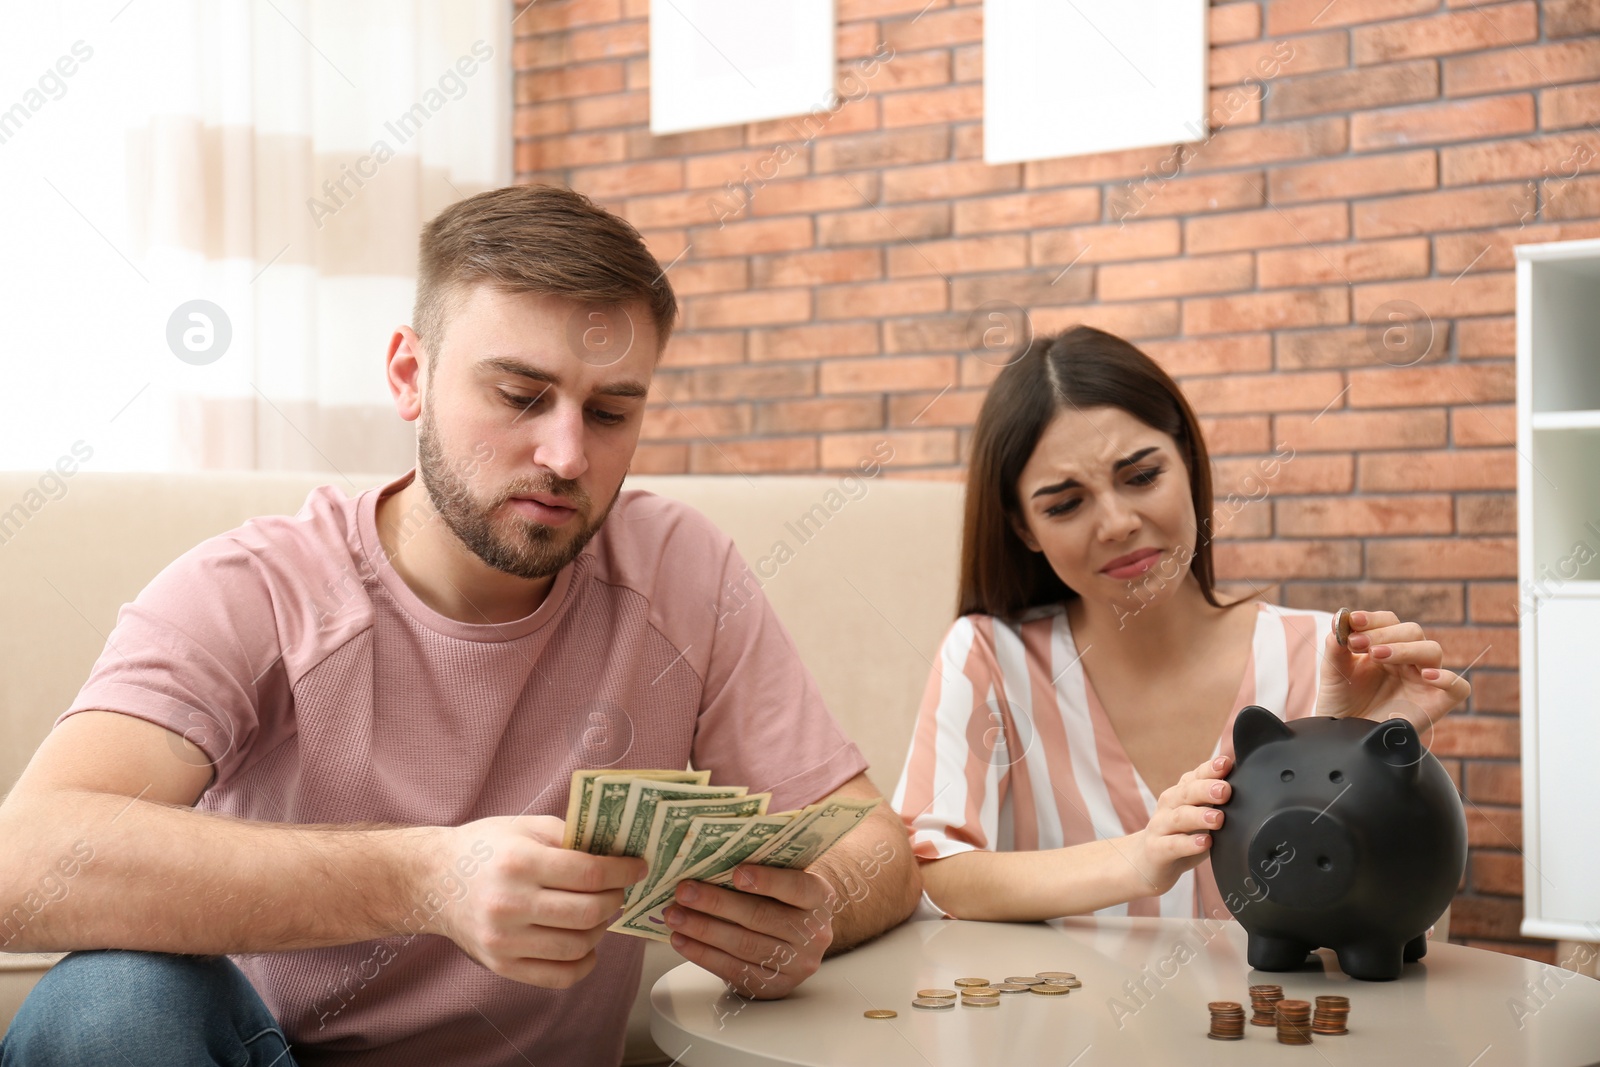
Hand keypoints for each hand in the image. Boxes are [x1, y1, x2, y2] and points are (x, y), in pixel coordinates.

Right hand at [425, 815, 645, 987]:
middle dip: (615, 899)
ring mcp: (504, 941)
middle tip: (618, 889)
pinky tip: (588, 946)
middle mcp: (510, 904)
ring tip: (599, 912)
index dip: (622, 871)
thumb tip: (617, 851)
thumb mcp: (526, 827)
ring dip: (601, 929)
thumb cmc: (485, 848)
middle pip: (588, 912)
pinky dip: (584, 963)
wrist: (434, 880)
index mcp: (519, 862)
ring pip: (578, 946)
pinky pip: (559, 976)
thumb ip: (571, 836)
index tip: (638, 867)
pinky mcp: (502, 966)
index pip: (589, 873)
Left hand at [663, 865, 833, 998]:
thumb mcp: (785, 876)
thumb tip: (713, 857)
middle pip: (761, 917)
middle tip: (685, 891)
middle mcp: (814, 933)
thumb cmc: (782, 896)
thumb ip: (764, 866)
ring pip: (744, 946)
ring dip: (703, 930)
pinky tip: (682, 940)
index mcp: (820, 897)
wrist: (799, 934)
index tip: (737, 874)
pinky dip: (703, 955)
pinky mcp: (773, 986)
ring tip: (675, 915)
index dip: (768, 881)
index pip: (797, 887)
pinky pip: (734, 970)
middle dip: (717, 904)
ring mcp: (796, 964)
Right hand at [1131, 755, 1232, 895]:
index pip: (1195, 776)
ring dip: (1199, 816)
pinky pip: (1172, 845)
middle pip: (1186, 793)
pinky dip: (1188, 843)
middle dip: (1206, 789)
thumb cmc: (1181, 836)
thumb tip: (1250, 787)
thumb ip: (1217, 802)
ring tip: (1218, 818)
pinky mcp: (1156, 850)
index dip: (1210, 769)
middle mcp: (1169, 806)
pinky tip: (1204, 843)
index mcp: (1181, 793)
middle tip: (1225, 790)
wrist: (1147, 862)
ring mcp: (1160, 827)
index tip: (1227, 763)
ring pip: (1179, 818)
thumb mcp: (1199, 815)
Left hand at [1316, 610, 1470, 730]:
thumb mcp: (1333, 672)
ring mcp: (1423, 681)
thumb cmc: (1341, 702)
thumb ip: (1335, 646)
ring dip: (1405, 648)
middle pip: (1412, 631)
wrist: (1344, 737)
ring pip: (1432, 650)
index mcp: (1385, 647)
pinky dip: (1448, 678)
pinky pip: (1458, 687)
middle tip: (1358, 644)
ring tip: (1376, 655)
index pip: (1389, 622)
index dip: (1373, 619)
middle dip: (1383, 633)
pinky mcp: (1436, 703)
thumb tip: (1339, 618)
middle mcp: (1408, 661)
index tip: (1352, 621)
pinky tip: (1426, 676)